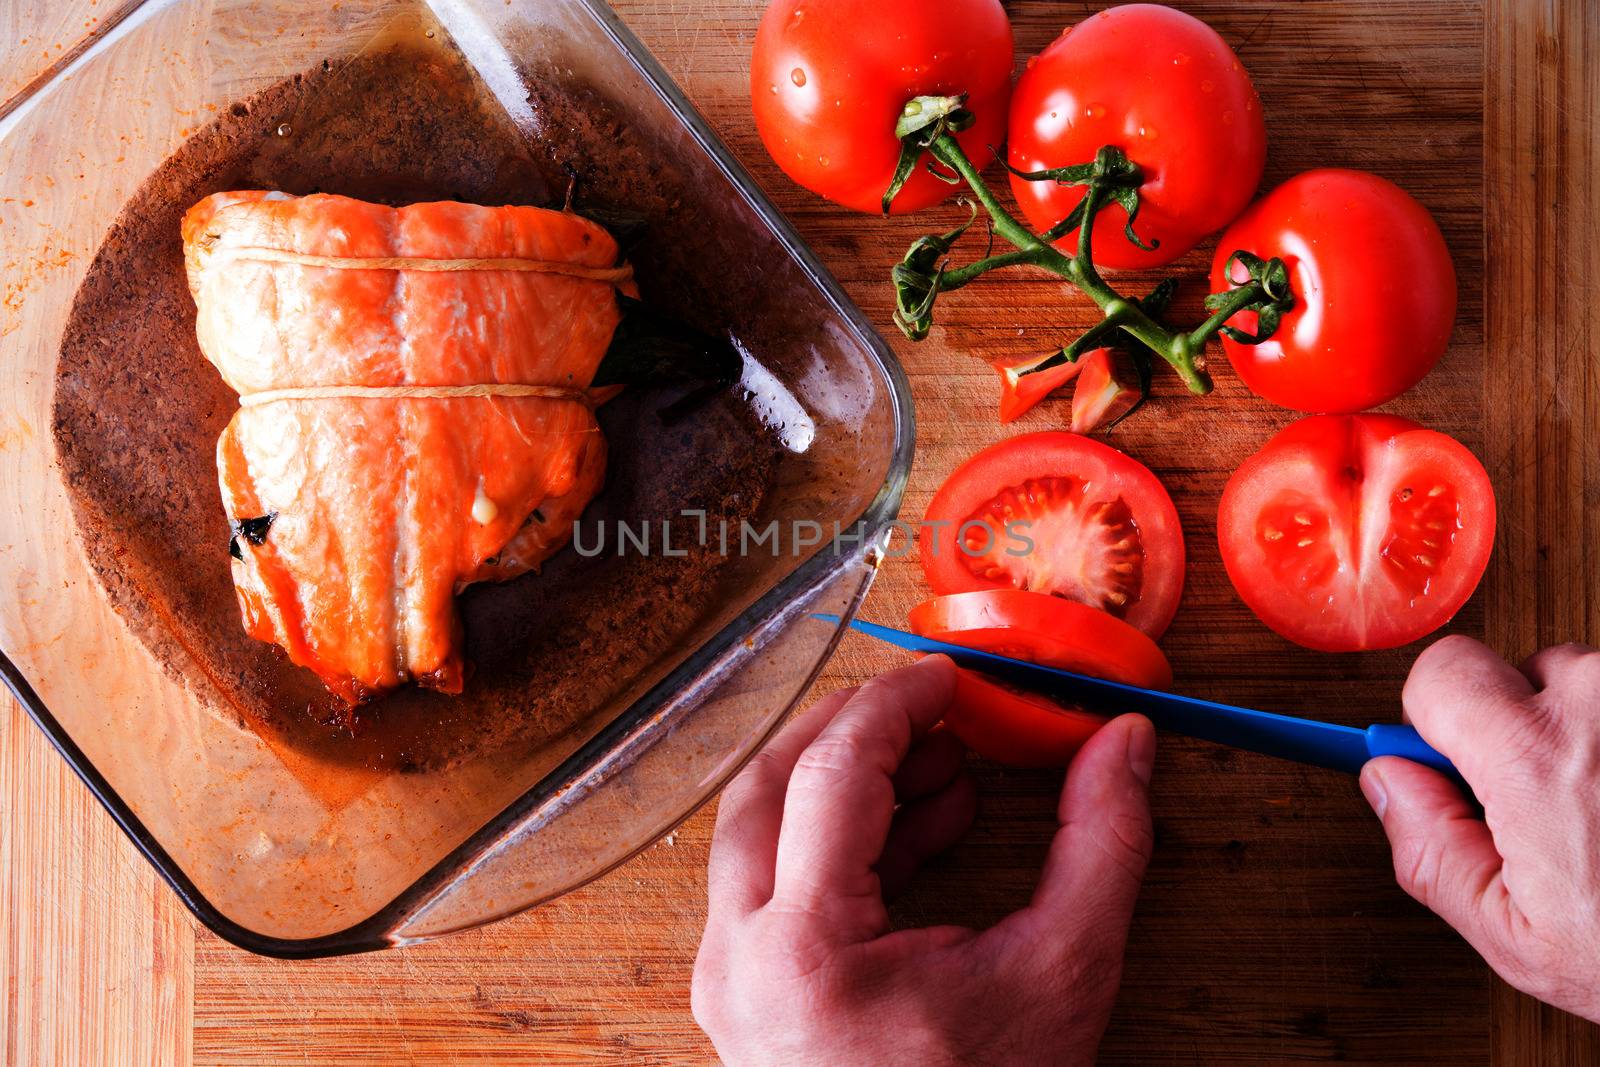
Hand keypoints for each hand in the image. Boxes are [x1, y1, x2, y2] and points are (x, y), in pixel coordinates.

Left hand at [691, 654, 1157, 1065]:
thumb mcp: (1061, 978)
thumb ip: (1102, 846)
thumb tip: (1124, 743)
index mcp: (805, 949)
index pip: (831, 770)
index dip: (897, 702)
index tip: (953, 676)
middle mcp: (741, 957)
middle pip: (773, 782)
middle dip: (860, 729)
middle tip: (940, 708)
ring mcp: (731, 978)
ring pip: (760, 827)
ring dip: (847, 779)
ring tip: (945, 767)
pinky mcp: (744, 993)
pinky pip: (774, 881)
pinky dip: (839, 838)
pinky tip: (925, 826)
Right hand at [1361, 636, 1599, 1021]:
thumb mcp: (1518, 937)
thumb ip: (1430, 850)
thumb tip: (1388, 783)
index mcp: (1537, 758)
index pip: (1441, 673)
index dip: (1434, 719)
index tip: (1444, 753)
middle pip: (1523, 675)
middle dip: (1524, 730)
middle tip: (1554, 809)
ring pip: (1595, 688)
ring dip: (1596, 737)